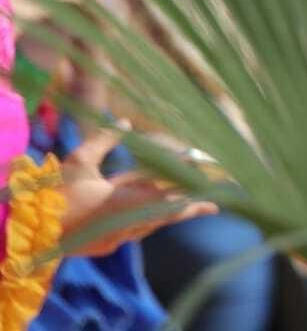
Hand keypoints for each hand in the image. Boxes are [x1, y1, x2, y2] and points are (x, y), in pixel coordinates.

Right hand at [59, 125, 217, 257]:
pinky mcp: (103, 246)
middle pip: (162, 215)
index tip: (216, 206)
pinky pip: (130, 229)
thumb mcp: (79, 162)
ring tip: (177, 195)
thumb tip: (125, 123)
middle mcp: (124, 226)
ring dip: (158, 209)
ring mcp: (114, 239)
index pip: (168, 206)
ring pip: (146, 223)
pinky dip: (138, 216)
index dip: (193, 205)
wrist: (29, 233)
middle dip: (180, 204)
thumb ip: (104, 141)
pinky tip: (140, 203)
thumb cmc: (53, 195)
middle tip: (206, 198)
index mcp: (123, 205)